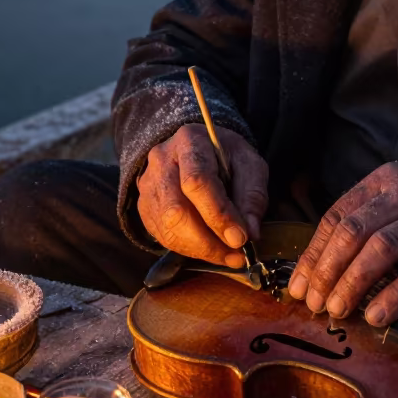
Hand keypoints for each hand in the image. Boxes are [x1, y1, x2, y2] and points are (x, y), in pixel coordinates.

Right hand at [137, 123, 268, 265]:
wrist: (196, 149)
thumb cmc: (225, 155)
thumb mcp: (248, 162)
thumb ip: (252, 194)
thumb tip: (251, 232)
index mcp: (189, 142)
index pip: (197, 181)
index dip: (218, 214)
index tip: (240, 238)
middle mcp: (161, 162)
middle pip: (176, 210)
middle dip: (208, 240)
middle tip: (237, 255)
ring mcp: (148, 186)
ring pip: (168, 228)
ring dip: (201, 249)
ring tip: (228, 256)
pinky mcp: (145, 207)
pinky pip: (164, 237)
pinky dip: (190, 249)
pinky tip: (210, 249)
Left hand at [288, 162, 397, 326]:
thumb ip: (365, 224)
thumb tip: (319, 269)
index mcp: (385, 179)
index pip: (338, 216)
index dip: (315, 253)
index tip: (300, 285)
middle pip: (354, 231)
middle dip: (328, 270)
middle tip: (314, 303)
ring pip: (382, 249)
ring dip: (353, 283)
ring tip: (338, 310)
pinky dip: (395, 296)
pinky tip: (377, 315)